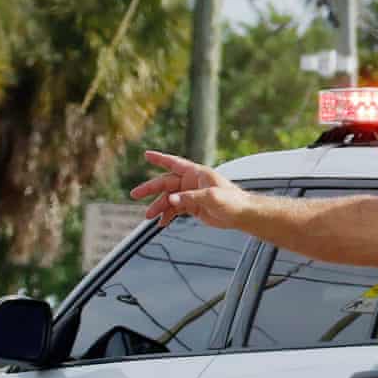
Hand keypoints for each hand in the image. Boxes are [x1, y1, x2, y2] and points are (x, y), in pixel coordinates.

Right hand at [131, 149, 246, 227]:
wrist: (242, 215)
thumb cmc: (233, 201)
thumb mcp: (211, 197)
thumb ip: (190, 198)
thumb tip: (171, 200)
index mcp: (197, 173)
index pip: (174, 163)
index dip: (160, 158)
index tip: (146, 154)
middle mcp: (192, 182)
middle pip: (166, 183)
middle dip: (150, 189)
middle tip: (135, 194)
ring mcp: (191, 194)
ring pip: (169, 198)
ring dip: (159, 207)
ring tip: (149, 216)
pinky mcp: (193, 206)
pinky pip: (176, 209)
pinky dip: (168, 215)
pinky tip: (161, 223)